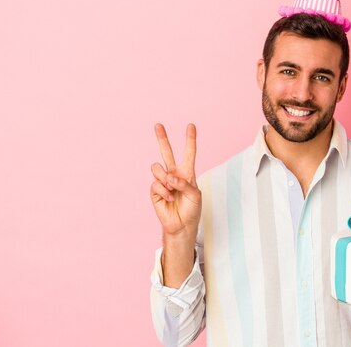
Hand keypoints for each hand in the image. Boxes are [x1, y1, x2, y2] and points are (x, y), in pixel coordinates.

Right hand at [150, 123, 201, 237]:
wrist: (182, 225)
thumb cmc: (192, 209)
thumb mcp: (195, 195)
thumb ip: (184, 183)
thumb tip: (170, 177)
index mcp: (187, 172)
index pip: (189, 153)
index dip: (190, 139)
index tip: (191, 125)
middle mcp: (174, 174)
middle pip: (166, 152)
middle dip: (162, 138)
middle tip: (158, 125)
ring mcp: (163, 181)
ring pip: (157, 167)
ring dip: (165, 177)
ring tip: (172, 188)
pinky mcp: (155, 191)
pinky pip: (156, 183)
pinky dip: (164, 191)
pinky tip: (170, 198)